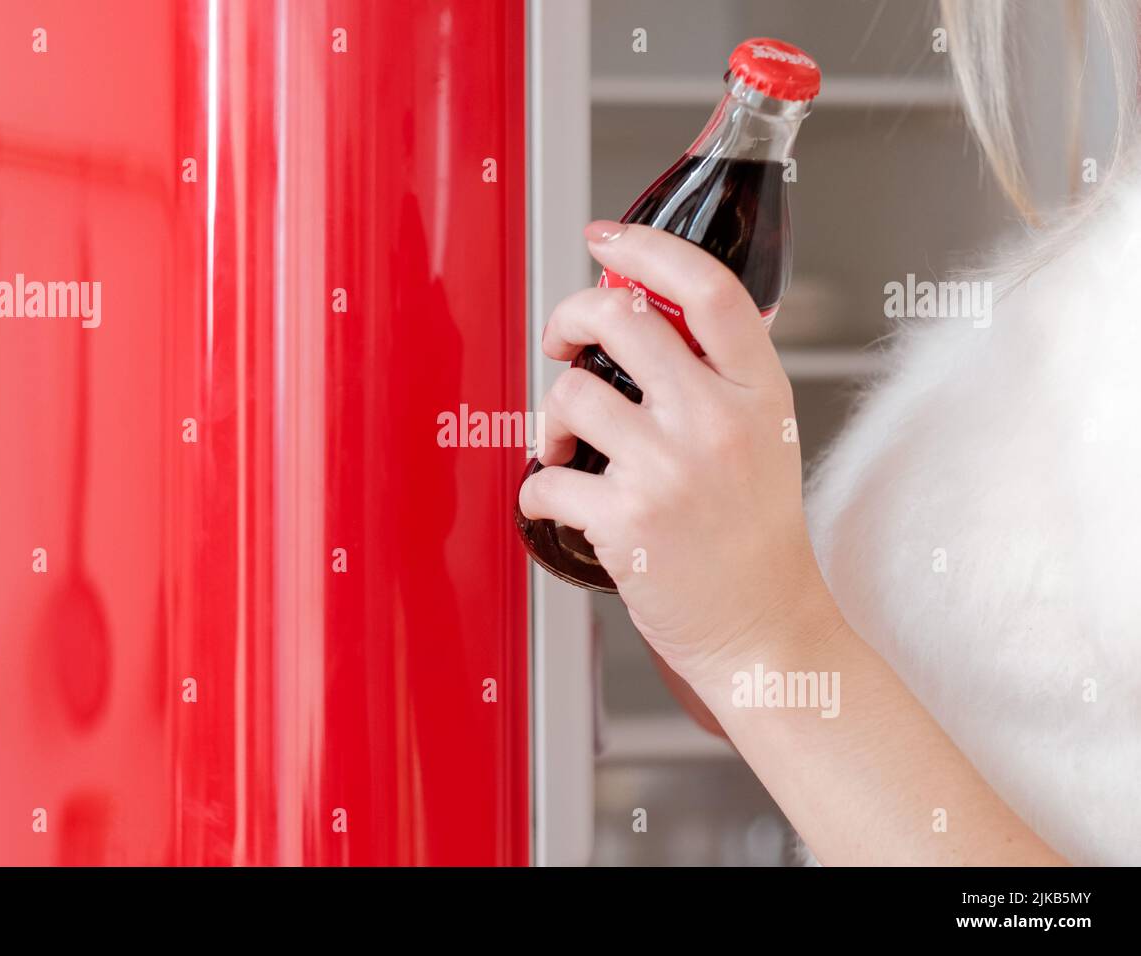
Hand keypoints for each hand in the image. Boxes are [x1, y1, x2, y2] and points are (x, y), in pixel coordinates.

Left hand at [518, 221, 841, 681]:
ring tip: (569, 448)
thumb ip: (720, 379)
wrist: (765, 630)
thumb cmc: (756, 539)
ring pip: (571, 393)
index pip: (707, 288)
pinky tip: (564, 500)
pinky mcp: (626, 521)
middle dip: (570, 318)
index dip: (646, 249)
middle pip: (619, 319)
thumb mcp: (767, 438)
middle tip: (563, 342)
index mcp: (759, 392)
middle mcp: (717, 420)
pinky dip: (539, 488)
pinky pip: (544, 476)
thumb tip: (648, 323)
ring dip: (552, 419)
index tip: (605, 239)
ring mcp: (671, 469)